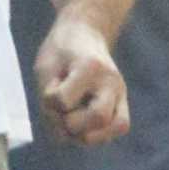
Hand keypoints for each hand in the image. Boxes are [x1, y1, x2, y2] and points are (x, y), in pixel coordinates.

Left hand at [34, 11, 129, 145]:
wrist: (84, 35)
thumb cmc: (60, 51)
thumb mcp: (45, 67)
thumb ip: (49, 99)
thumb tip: (62, 134)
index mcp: (89, 67)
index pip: (62, 100)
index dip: (48, 100)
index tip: (51, 84)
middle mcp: (111, 81)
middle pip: (98, 118)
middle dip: (70, 123)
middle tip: (61, 109)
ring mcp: (120, 93)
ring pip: (112, 128)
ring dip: (84, 132)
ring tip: (71, 117)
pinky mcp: (123, 104)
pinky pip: (118, 128)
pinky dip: (97, 134)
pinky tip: (82, 126)